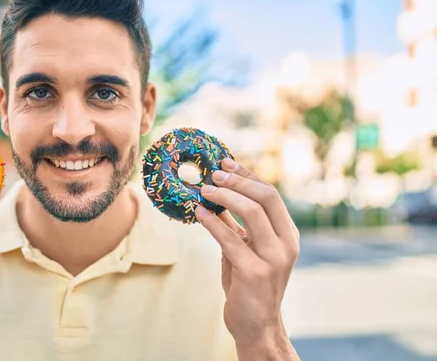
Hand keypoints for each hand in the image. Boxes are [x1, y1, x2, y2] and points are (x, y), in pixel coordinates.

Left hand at [196, 158, 299, 357]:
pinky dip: (212, 222)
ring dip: (224, 196)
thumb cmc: (248, 284)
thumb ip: (236, 224)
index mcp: (287, 234)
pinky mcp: (256, 273)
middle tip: (212, 173)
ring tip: (203, 189)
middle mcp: (286, 243)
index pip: (270, 194)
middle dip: (238, 180)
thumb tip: (214, 195)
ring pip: (252, 212)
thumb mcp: (245, 248)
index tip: (225, 162)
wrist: (255, 324)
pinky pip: (230, 239)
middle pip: (266, 197)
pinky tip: (198, 213)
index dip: (247, 175)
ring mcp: (274, 258)